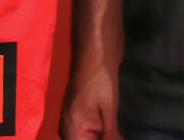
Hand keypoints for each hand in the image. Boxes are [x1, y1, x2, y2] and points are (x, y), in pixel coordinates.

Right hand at [61, 0, 124, 139]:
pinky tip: (108, 131)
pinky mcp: (74, 111)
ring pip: (82, 138)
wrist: (93, 52)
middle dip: (100, 139)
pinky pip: (82, 131)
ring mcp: (68, 118)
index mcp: (72, 128)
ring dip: (98, 137)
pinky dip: (96, 133)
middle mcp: (66, 126)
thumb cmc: (101, 79)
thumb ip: (111, 135)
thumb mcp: (109, 110)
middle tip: (117, 135)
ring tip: (115, 132)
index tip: (116, 137)